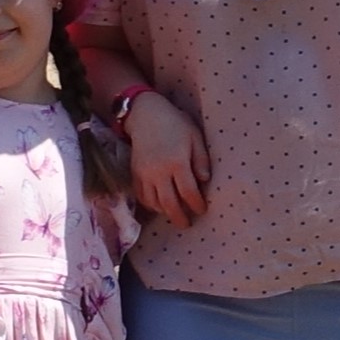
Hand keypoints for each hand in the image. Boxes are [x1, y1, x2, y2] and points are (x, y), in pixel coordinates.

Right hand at [126, 92, 210, 224]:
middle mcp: (159, 171)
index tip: (202, 210)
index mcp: (177, 162)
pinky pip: (141, 196)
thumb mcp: (195, 137)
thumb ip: (201, 160)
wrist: (146, 114)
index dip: (196, 204)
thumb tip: (205, 181)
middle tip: (186, 224)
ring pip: (154, 202)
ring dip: (165, 212)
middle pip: (169, 203)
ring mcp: (145, 174)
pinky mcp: (134, 173)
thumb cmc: (175, 123)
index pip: (188, 192)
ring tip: (174, 214)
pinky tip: (158, 205)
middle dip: (179, 217)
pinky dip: (150, 204)